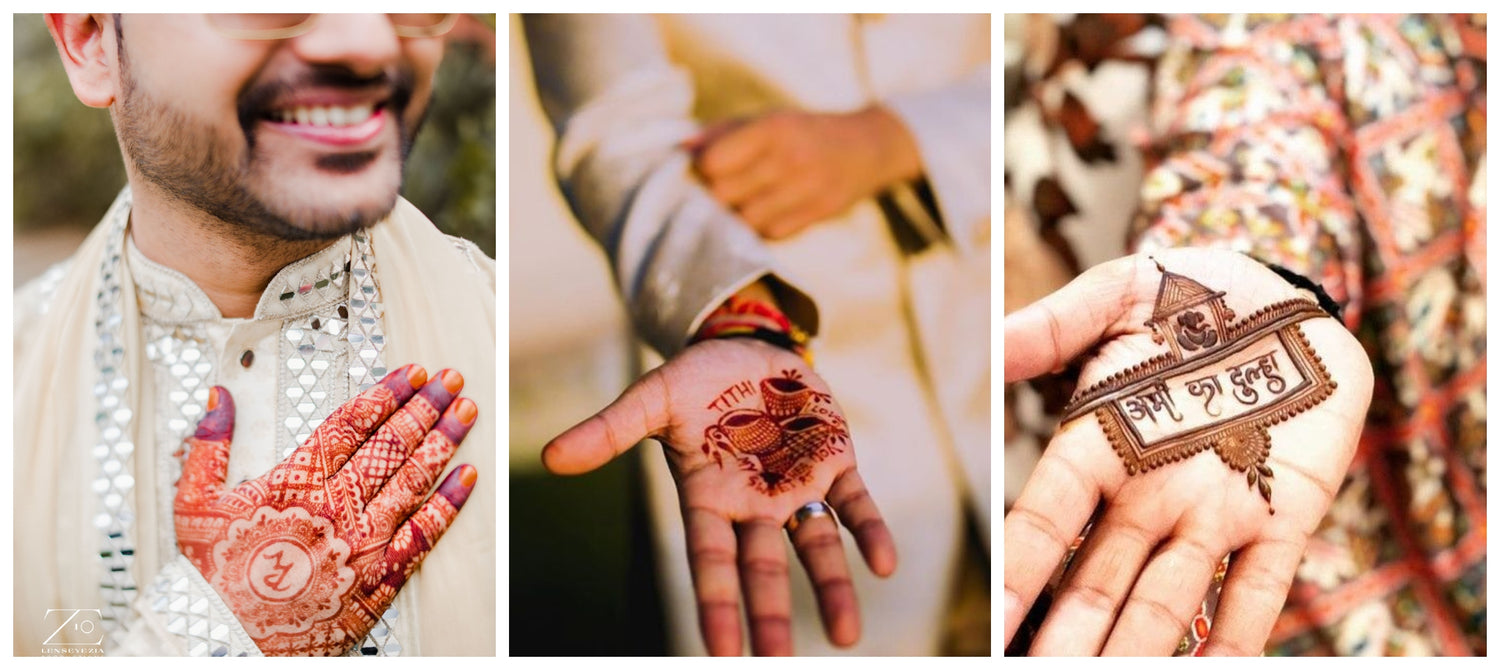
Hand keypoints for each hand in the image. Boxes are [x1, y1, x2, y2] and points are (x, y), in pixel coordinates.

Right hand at [174, 365, 478, 655]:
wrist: (226, 643)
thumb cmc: (212, 577)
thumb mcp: (193, 503)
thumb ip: (209, 446)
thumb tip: (221, 400)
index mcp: (297, 483)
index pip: (353, 423)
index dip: (388, 392)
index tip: (413, 373)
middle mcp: (337, 507)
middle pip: (393, 443)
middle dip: (426, 406)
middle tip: (451, 381)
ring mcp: (364, 542)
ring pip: (414, 479)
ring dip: (444, 441)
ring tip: (466, 412)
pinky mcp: (381, 578)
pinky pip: (425, 534)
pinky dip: (449, 502)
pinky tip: (468, 477)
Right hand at [545, 338, 896, 654]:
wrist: (746, 347)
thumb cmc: (695, 382)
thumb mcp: (650, 399)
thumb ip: (610, 431)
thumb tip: (551, 458)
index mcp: (707, 498)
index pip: (710, 562)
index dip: (716, 604)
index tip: (723, 653)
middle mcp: (753, 504)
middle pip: (762, 568)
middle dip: (770, 614)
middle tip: (778, 663)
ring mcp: (796, 485)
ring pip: (815, 546)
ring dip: (831, 587)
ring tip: (846, 634)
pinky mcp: (834, 460)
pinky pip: (855, 504)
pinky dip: (869, 532)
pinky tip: (885, 565)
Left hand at [687, 107, 920, 239]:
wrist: (867, 147)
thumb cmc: (803, 132)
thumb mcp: (767, 119)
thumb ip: (721, 132)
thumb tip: (679, 147)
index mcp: (772, 128)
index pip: (714, 163)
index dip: (702, 172)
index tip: (706, 172)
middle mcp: (789, 158)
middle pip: (724, 196)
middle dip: (715, 198)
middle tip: (719, 194)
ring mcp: (806, 189)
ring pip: (746, 220)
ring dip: (737, 217)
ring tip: (742, 205)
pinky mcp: (818, 214)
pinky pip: (771, 234)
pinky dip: (762, 229)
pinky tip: (766, 214)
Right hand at [1002, 249, 1373, 654]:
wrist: (1285, 294)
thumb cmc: (1190, 292)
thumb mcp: (1116, 295)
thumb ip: (1051, 328)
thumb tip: (986, 344)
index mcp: (1102, 442)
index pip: (1048, 520)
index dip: (1021, 572)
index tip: (994, 621)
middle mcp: (1149, 491)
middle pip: (1098, 581)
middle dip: (1069, 635)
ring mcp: (1216, 509)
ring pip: (1166, 600)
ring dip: (1135, 650)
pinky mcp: (1286, 513)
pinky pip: (1259, 588)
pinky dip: (1238, 637)